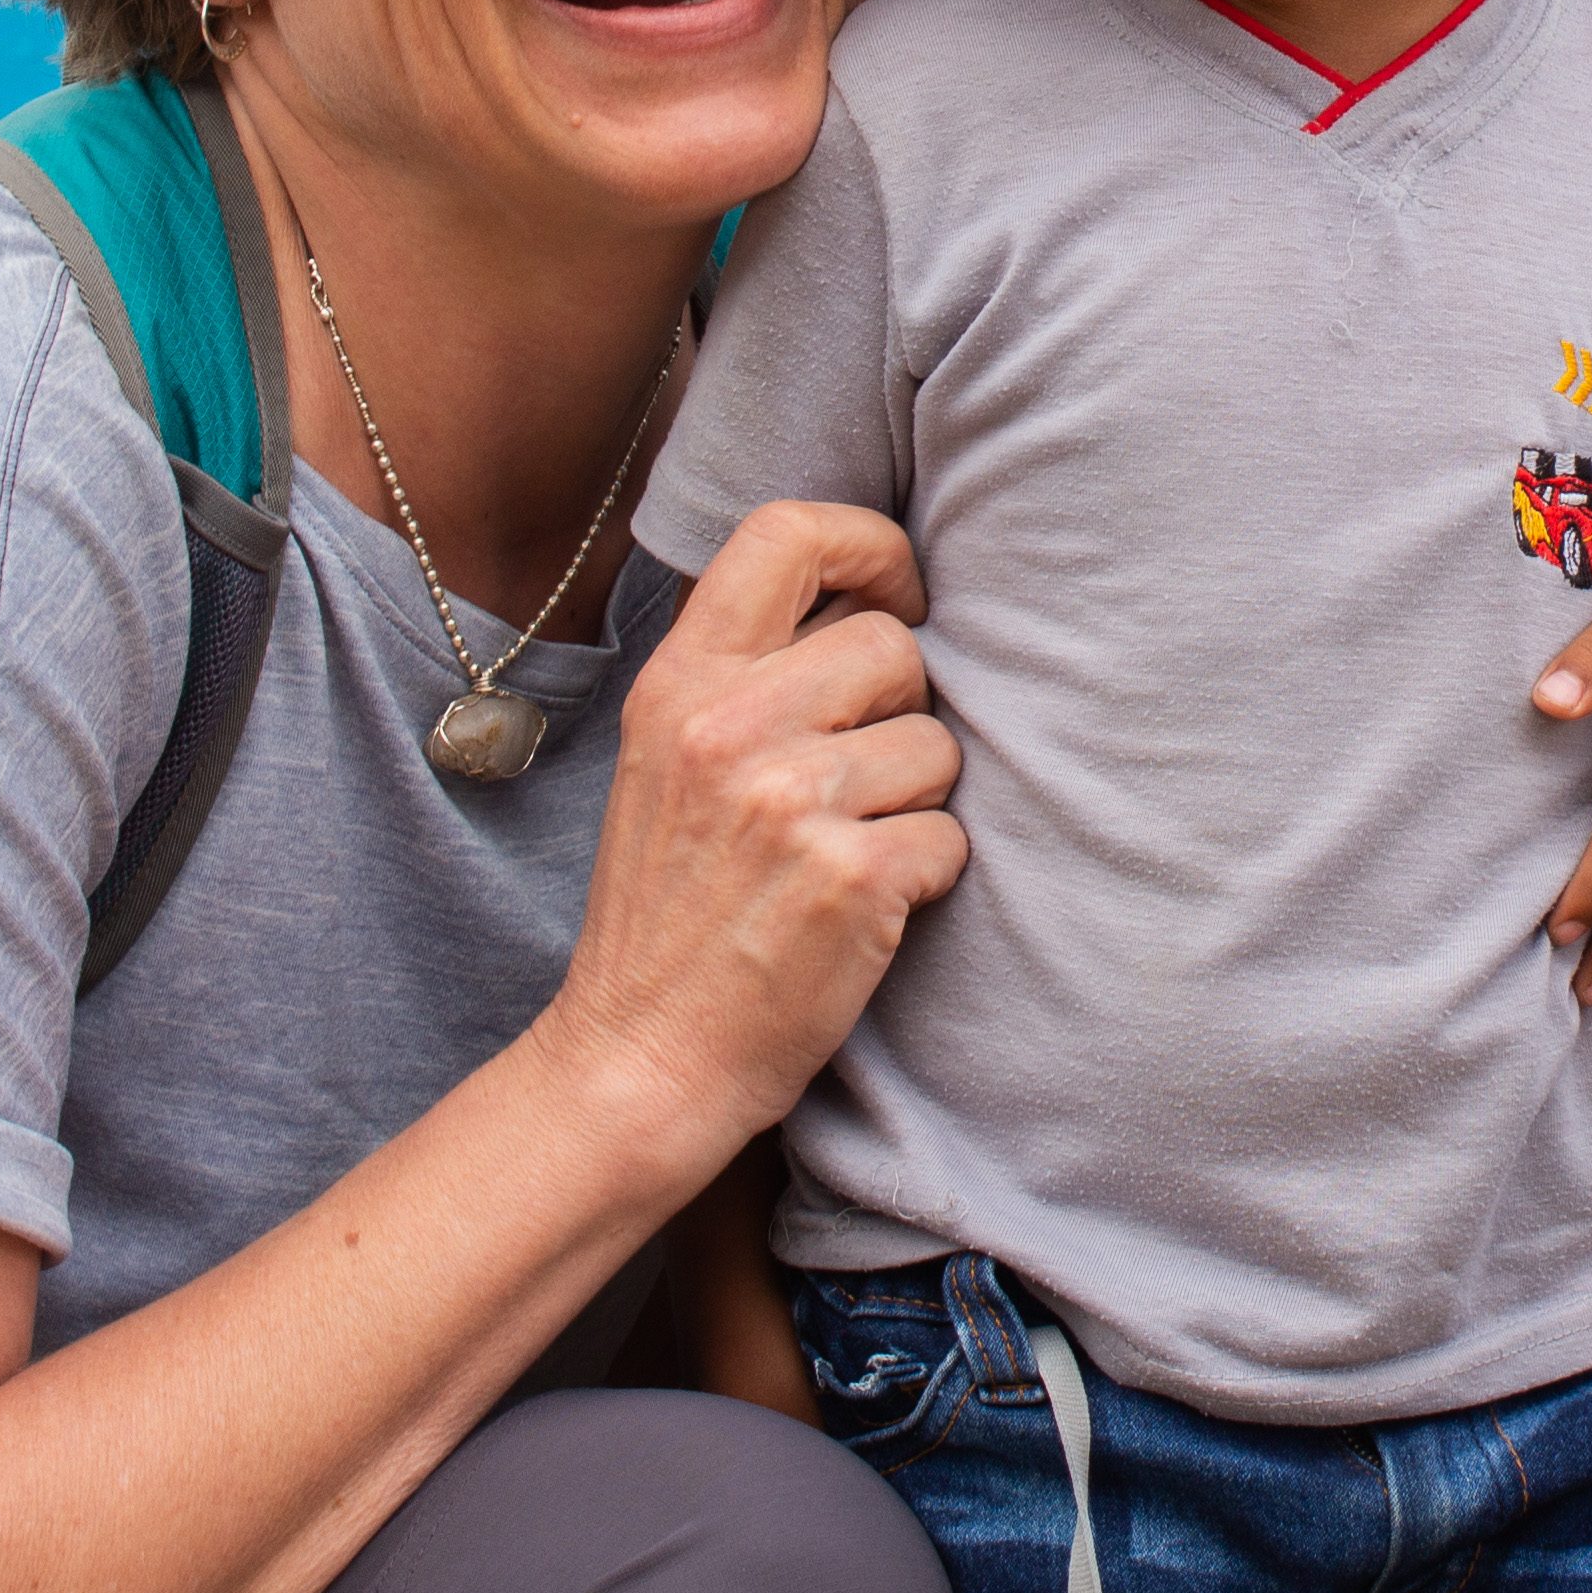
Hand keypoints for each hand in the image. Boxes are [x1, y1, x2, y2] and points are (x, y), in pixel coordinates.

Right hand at [528, 499, 965, 1178]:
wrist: (640, 1060)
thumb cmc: (672, 910)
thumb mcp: (667, 761)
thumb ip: (746, 675)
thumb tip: (873, 599)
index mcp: (679, 684)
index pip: (787, 532)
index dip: (870, 547)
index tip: (895, 598)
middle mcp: (729, 727)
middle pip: (895, 646)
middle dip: (904, 713)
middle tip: (856, 784)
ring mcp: (791, 801)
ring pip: (937, 747)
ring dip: (916, 806)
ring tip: (843, 858)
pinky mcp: (852, 877)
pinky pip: (951, 837)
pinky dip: (928, 877)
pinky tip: (862, 912)